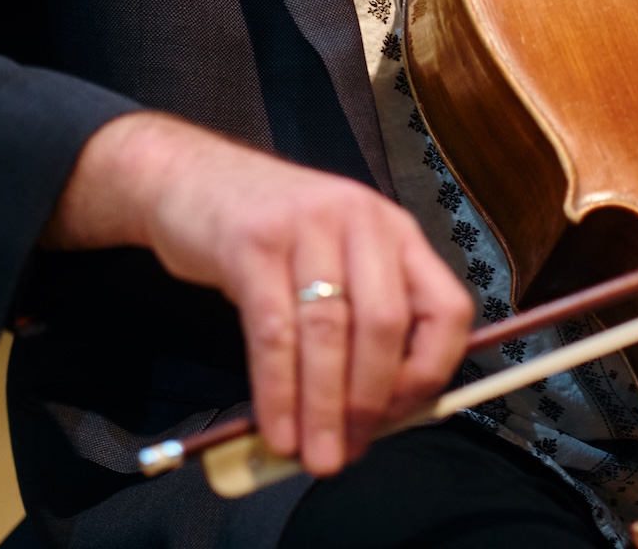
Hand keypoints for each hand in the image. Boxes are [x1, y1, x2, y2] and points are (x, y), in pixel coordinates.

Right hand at [41, 113, 474, 474]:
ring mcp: (308, 225)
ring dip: (323, 409)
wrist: (191, 178)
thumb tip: (373, 424)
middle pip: (385, 324)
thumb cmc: (271, 236)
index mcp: (395, 231)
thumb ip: (360, 325)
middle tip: (348, 453)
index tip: (399, 419)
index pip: (446, 308)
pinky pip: (274, 331)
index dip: (430, 372)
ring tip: (314, 458)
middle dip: (370, 403)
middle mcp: (362, 220)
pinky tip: (275, 429)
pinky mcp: (254, 241)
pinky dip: (277, 391)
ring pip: (329, 332)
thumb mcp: (332, 261)